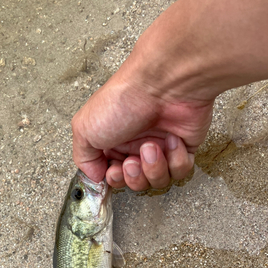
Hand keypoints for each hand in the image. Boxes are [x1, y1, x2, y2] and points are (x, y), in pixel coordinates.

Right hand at [72, 70, 213, 190]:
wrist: (162, 84)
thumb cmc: (123, 100)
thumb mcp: (84, 128)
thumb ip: (83, 158)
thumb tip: (95, 176)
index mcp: (112, 142)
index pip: (113, 176)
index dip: (114, 179)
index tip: (114, 170)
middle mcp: (136, 145)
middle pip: (136, 183)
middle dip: (134, 177)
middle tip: (132, 161)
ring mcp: (161, 147)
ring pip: (159, 181)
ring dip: (154, 168)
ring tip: (151, 146)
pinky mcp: (184, 147)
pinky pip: (181, 171)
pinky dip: (176, 160)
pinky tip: (172, 140)